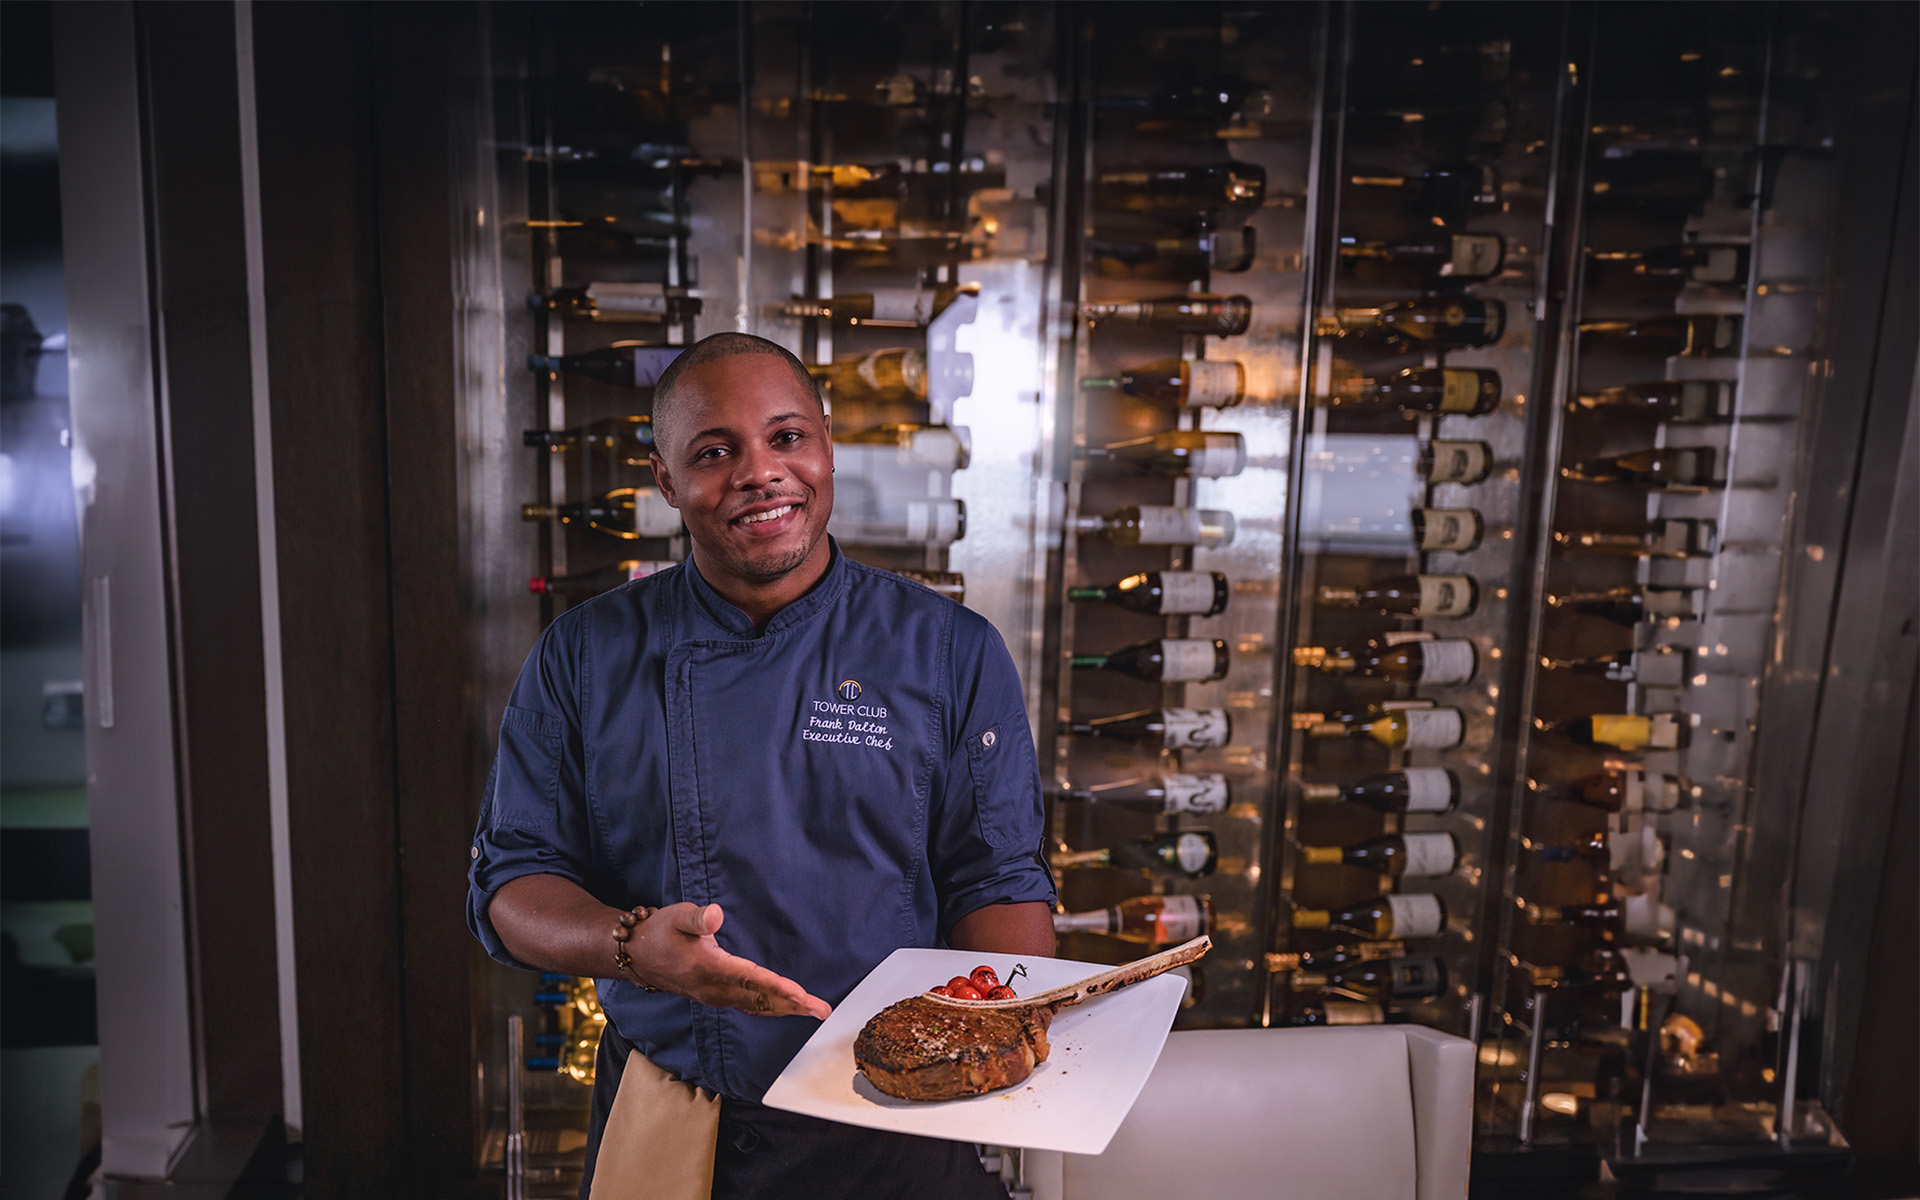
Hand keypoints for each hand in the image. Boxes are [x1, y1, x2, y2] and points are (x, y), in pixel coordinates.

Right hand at [628, 902, 831, 1019]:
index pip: (751, 980)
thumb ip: (696, 917)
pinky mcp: (714, 997)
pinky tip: (784, 1008)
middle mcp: (714, 989)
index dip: (778, 987)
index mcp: (708, 968)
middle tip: (821, 1010)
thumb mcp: (675, 916)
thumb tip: (715, 916)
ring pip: (756, 1007)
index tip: (802, 995)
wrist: (636, 955)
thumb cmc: (659, 931)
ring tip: (812, 1011)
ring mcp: (714, 996)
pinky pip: (748, 1006)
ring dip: (785, 1009)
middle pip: (760, 999)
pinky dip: (770, 1008)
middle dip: (793, 1005)